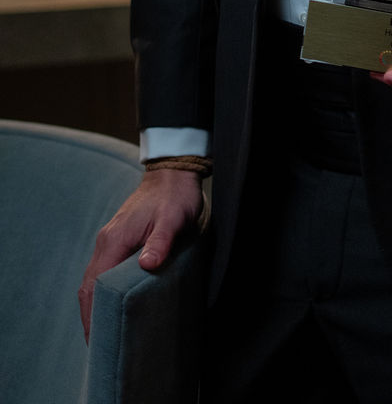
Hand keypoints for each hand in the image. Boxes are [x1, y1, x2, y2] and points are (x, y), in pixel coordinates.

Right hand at [78, 169, 203, 340]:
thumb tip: (148, 266)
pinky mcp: (117, 240)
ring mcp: (109, 240)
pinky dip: (102, 293)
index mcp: (114, 241)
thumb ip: (161, 242)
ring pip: (93, 280)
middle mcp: (106, 242)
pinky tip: (112, 305)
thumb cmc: (175, 197)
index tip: (96, 340)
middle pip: (88, 287)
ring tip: (105, 332)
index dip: (92, 315)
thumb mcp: (173, 219)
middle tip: (100, 346)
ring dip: (95, 306)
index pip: (94, 286)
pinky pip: (102, 271)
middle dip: (90, 317)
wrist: (172, 173)